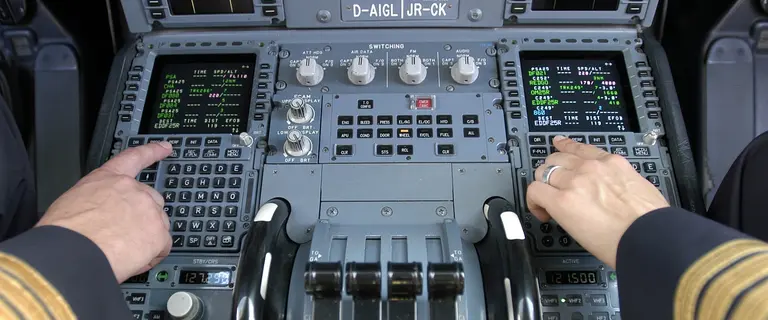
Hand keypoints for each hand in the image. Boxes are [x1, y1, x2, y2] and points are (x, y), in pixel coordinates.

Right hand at [36, 142, 172, 282]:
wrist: (72, 252)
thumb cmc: (64, 231)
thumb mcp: (73, 202)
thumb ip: (96, 201)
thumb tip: (97, 215)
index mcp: (108, 179)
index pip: (134, 158)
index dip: (152, 151)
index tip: (165, 147)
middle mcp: (133, 190)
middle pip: (150, 200)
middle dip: (142, 216)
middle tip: (123, 234)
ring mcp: (149, 211)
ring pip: (157, 224)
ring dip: (145, 237)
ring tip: (121, 251)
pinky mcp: (159, 234)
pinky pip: (162, 247)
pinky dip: (152, 256)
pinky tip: (135, 261)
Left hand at [526, 136, 668, 267]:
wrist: (650, 237)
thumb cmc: (651, 222)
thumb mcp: (640, 189)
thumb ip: (620, 184)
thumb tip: (612, 193)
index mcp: (613, 163)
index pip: (580, 148)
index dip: (565, 147)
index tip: (559, 145)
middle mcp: (591, 168)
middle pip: (556, 159)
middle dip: (552, 172)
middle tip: (553, 187)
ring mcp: (575, 182)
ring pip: (542, 172)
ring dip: (542, 186)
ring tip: (547, 203)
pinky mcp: (562, 201)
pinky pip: (535, 192)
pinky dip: (534, 202)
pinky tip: (542, 213)